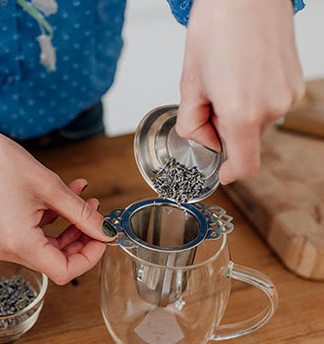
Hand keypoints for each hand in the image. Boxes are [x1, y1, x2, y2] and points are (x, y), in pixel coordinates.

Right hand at [0, 121, 115, 284]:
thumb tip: (106, 231)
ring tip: (87, 203)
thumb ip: (82, 214)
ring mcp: (2, 244)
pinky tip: (67, 198)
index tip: (103, 238)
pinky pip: (34, 236)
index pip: (64, 271)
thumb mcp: (51, 188)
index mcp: (19, 243)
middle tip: (98, 220)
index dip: (90, 257)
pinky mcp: (1, 234)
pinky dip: (54, 221)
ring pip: (48, 248)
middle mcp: (8, 250)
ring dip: (70, 229)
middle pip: (57, 262)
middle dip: (82, 241)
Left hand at [176, 0, 304, 183]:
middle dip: (224, 130)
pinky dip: (253, 100)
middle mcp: (272, 108)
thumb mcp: (190, 85)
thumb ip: (193, 125)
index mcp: (242, 114)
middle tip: (210, 99)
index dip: (230, 173)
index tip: (220, 170)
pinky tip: (243, 74)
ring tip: (227, 79)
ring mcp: (288, 95)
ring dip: (239, 114)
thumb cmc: (215, 29)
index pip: (245, 166)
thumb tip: (205, 142)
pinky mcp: (295, 83)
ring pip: (257, 122)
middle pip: (246, 141)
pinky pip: (270, 105)